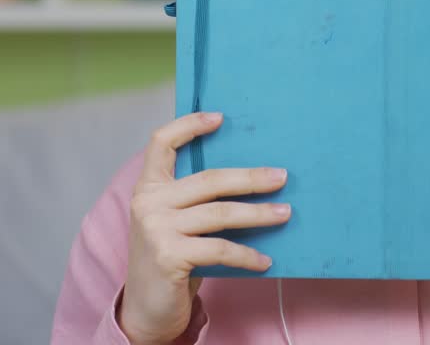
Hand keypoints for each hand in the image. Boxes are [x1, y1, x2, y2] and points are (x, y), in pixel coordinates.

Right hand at [118, 112, 290, 344]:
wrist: (145, 311)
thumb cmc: (169, 260)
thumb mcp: (174, 223)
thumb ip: (194, 200)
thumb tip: (252, 179)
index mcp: (148, 188)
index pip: (160, 143)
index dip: (189, 125)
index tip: (221, 117)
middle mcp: (148, 203)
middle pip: (209, 179)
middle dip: (251, 178)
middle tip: (282, 176)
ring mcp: (156, 229)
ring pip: (220, 213)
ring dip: (259, 213)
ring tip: (285, 214)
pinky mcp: (169, 256)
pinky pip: (221, 249)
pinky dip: (248, 255)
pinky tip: (266, 260)